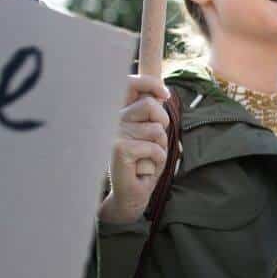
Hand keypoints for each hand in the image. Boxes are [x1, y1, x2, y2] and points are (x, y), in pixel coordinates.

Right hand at [100, 75, 169, 223]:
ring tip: (146, 158)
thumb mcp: (151, 134)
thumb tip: (161, 94)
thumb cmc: (142, 163)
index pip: (130, 84)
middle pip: (150, 105)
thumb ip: (152, 114)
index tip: (165, 95)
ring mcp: (113, 133)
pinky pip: (155, 148)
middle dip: (162, 124)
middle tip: (153, 142)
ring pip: (156, 129)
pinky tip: (143, 169)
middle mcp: (111, 120)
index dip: (149, 82)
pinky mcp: (119, 149)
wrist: (130, 194)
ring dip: (160, 146)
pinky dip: (158, 159)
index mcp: (119, 113)